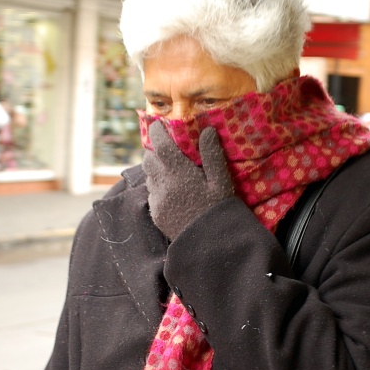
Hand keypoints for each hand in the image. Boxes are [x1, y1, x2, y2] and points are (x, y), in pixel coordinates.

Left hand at [142, 121, 232, 240]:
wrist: (208, 244)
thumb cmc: (219, 210)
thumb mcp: (221, 182)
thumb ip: (212, 155)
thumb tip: (207, 130)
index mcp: (179, 173)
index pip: (160, 144)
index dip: (156, 131)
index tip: (158, 124)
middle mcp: (162, 184)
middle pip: (148, 159)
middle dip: (154, 151)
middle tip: (166, 148)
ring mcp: (156, 200)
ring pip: (148, 176)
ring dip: (155, 169)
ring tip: (171, 170)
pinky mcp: (155, 213)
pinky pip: (151, 193)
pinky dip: (158, 187)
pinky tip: (173, 192)